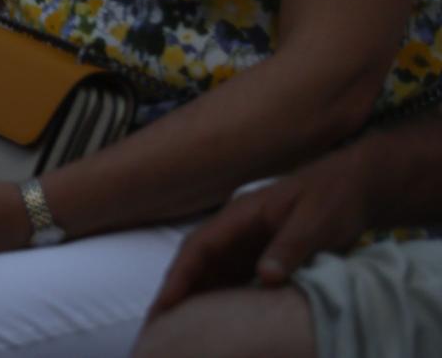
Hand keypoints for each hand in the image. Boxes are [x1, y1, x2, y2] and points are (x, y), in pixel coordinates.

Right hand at [149, 152, 371, 315]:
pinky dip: (222, 296)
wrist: (357, 189)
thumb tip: (265, 277)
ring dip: (196, 294)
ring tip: (182, 327)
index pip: (200, 246)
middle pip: (198, 260)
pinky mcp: (264, 252)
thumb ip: (290, 247)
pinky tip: (221, 318)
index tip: (165, 304)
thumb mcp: (316, 222)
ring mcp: (249, 240)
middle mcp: (238, 228)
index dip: (180, 275)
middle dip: (177, 289)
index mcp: (242, 215)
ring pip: (213, 270)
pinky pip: (235, 276)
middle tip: (159, 324)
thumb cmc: (335, 200)